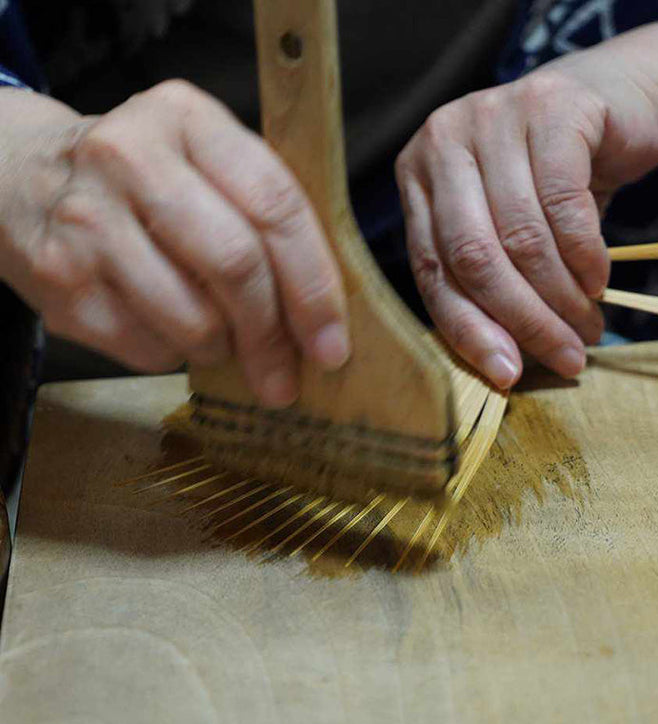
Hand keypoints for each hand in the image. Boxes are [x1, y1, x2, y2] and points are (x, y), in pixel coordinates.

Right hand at [0, 81, 349, 406]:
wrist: (20, 176)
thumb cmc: (142, 178)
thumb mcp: (202, 160)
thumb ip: (263, 212)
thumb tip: (322, 313)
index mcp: (186, 120)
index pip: (276, 205)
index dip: (315, 284)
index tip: (332, 341)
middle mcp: (129, 160)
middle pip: (236, 265)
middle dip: (274, 335)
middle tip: (287, 375)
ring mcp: (88, 224)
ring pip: (196, 321)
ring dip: (225, 348)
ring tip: (223, 340)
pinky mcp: (62, 286)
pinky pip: (151, 351)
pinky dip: (177, 356)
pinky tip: (170, 330)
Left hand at [396, 18, 657, 388]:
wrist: (616, 100)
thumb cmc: (550, 180)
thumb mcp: (504, 226)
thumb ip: (486, 279)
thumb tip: (501, 366)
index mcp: (418, 178)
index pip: (432, 270)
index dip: (469, 330)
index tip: (506, 375)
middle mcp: (443, 141)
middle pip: (474, 257)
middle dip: (522, 321)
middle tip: (565, 357)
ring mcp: (494, 117)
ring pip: (521, 238)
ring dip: (561, 298)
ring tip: (588, 326)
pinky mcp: (550, 108)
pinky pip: (564, 206)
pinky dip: (586, 257)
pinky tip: (600, 280)